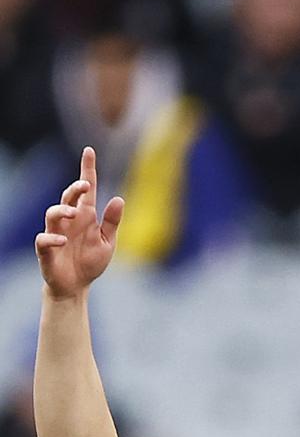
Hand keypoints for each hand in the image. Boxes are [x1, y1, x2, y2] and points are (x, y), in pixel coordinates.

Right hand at [36, 147, 123, 299]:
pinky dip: (52, 238)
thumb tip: (119, 198)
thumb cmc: (91, 261)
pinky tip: (64, 241)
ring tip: (75, 213)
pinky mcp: (46, 250)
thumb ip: (112, 221)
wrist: (76, 286)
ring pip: (52, 213)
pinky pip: (44, 239)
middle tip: (85, 185)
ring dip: (63, 209)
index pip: (86, 189)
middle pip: (68, 197)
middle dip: (75, 188)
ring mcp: (56, 233)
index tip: (89, 150)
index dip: (87, 169)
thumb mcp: (107, 241)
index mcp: (85, 216)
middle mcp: (69, 221)